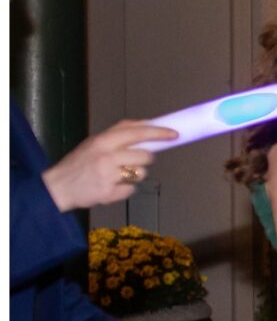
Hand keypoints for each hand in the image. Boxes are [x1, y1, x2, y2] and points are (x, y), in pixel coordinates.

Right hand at [44, 116, 178, 208]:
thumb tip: (146, 128)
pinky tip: (111, 187)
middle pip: (145, 155)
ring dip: (135, 175)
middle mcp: (106, 156)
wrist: (59, 187)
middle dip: (147, 159)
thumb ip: (118, 136)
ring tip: (117, 175)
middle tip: (137, 161)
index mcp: (102, 140)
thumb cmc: (80, 164)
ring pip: (141, 173)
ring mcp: (108, 175)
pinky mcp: (110, 193)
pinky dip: (125, 189)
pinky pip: (131, 190)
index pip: (137, 132)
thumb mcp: (95, 143)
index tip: (174, 134)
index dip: (158, 132)